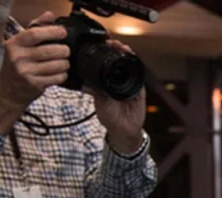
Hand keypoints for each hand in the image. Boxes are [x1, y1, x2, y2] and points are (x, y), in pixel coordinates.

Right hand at [0, 13, 68, 132]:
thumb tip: (50, 15)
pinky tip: (60, 73)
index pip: (35, 34)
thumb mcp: (21, 44)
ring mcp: (26, 72)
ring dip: (65, 63)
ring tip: (63, 62)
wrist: (7, 89)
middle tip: (66, 51)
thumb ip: (35, 28)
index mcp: (14, 44)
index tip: (63, 32)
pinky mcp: (34, 85)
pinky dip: (63, 75)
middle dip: (64, 50)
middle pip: (50, 51)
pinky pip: (57, 78)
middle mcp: (18, 57)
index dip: (52, 32)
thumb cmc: (17, 63)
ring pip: (57, 65)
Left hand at [90, 40, 145, 154]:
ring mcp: (131, 84)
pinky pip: (138, 76)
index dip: (107, 54)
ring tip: (122, 47)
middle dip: (118, 50)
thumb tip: (82, 83)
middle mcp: (121, 81)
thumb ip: (93, 91)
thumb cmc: (111, 117)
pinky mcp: (139, 90)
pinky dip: (135, 67)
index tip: (103, 45)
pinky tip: (131, 58)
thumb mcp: (99, 102)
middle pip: (121, 61)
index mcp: (110, 83)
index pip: (109, 64)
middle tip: (112, 42)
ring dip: (127, 55)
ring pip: (130, 66)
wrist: (123, 130)